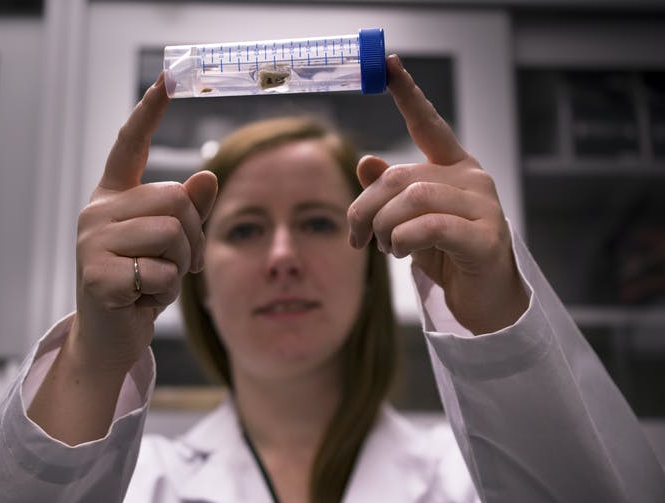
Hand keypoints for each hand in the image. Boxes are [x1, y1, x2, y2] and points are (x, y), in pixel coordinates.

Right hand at [72, 71, 217, 369]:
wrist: (111, 337)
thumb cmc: (143, 284)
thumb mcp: (171, 244)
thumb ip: (188, 210)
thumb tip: (208, 175)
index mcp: (112, 198)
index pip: (129, 146)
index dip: (148, 112)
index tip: (167, 76)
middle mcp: (96, 212)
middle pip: (173, 198)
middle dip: (193, 236)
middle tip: (181, 263)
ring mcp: (91, 242)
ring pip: (172, 232)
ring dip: (182, 264)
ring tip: (159, 281)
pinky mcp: (97, 275)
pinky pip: (162, 271)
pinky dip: (166, 291)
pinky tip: (142, 300)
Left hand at [347, 55, 527, 333]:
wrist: (481, 300)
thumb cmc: (444, 255)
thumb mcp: (409, 220)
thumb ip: (390, 192)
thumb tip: (366, 162)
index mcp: (454, 168)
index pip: (428, 124)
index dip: (408, 94)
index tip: (388, 63)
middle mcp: (472, 179)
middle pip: (400, 175)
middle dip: (366, 208)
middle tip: (358, 237)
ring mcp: (484, 207)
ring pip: (412, 198)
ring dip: (385, 227)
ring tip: (387, 248)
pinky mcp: (485, 238)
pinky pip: (430, 226)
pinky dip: (405, 240)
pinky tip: (403, 253)